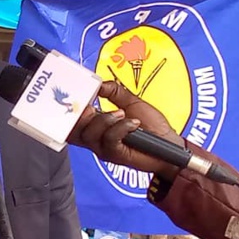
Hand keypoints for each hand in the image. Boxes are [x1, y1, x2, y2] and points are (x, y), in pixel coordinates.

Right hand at [68, 81, 183, 178]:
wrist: (169, 142)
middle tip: (90, 106)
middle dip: (80, 115)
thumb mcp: (131, 102)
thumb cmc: (152, 126)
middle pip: (74, 129)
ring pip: (90, 133)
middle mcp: (96, 138)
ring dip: (105, 120)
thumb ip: (114, 92)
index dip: (69, 109)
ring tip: (122, 114)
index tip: (77, 94)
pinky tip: (133, 124)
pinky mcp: (115, 155)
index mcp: (96, 126)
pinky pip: (109, 139)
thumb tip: (99, 83)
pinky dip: (120, 128)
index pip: (73, 120)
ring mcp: (104, 148)